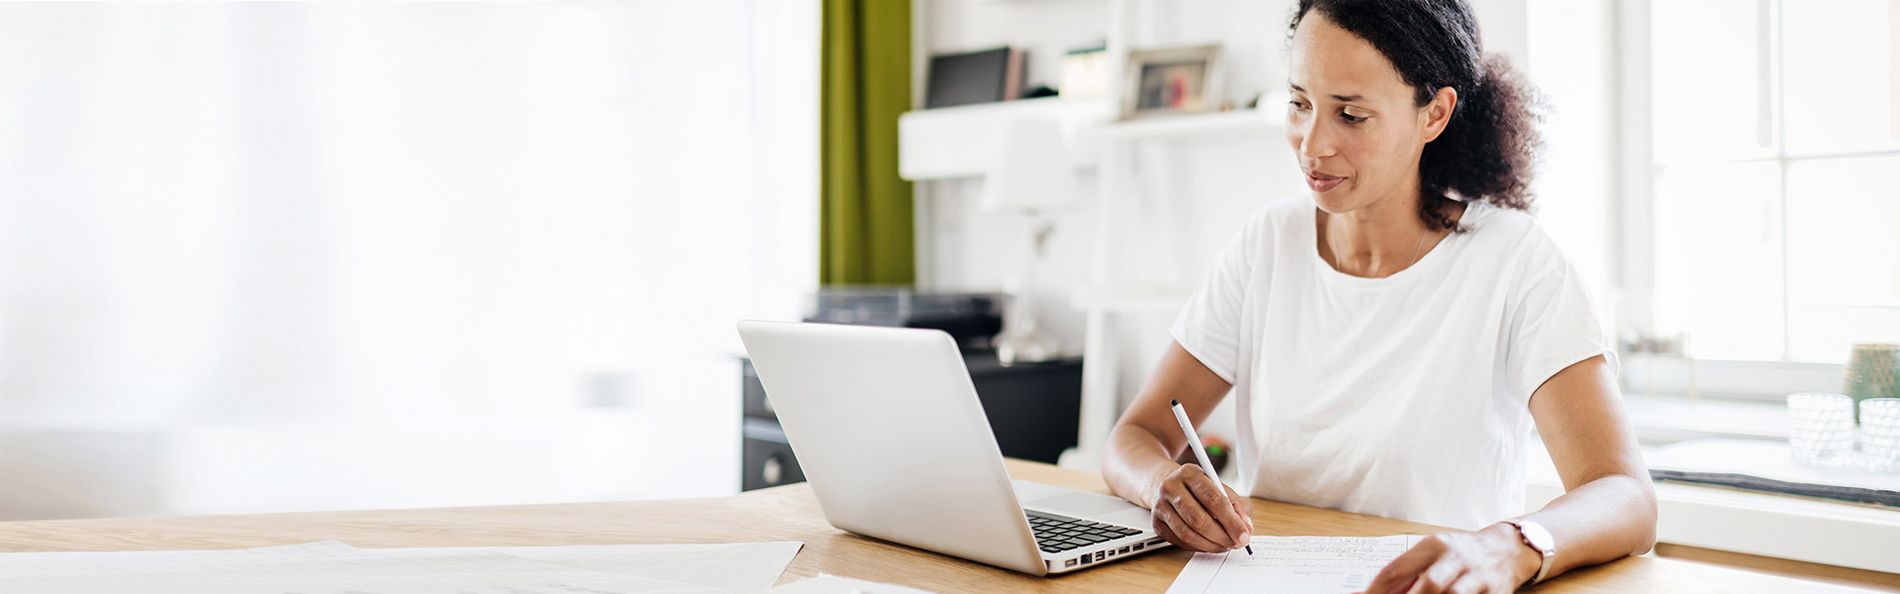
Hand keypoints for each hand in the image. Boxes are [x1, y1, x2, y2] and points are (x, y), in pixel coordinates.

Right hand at [1148, 463, 1252, 552]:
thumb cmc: (1198, 488)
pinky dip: (1198, 547)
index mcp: (1190, 473)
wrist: (1167, 484)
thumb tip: (1246, 529)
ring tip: (1224, 546)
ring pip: (1187, 534)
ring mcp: (1160, 505)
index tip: (1244, 536)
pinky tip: (1209, 544)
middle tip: (1235, 544)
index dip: (1231, 521)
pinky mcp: (1156, 522)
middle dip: (1221, 536)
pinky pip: (1179, 541)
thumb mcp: (1219, 487)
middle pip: (1198, 519)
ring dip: (1210, 545)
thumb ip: (1237, 506)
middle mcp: (1171, 487)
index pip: (1214, 499)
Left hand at [1359, 524, 1541, 593]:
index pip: (1396, 569)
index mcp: (1432, 545)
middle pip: (1428, 584)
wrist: (1508, 549)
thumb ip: (1403, 576)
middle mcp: (1455, 558)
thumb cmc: (1459, 556)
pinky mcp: (1495, 591)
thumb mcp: (1431, 556)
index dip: (1376, 590)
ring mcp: (1477, 576)